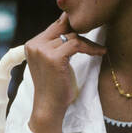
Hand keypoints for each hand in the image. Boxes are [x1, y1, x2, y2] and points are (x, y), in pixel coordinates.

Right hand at [25, 14, 104, 132]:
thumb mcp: (52, 61)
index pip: (55, 26)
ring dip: (88, 42)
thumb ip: (56, 45)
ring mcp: (43, 51)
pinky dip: (91, 48)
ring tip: (98, 50)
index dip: (72, 26)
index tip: (88, 30)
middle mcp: (35, 45)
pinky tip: (100, 52)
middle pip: (62, 26)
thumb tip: (72, 25)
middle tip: (95, 35)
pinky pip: (77, 44)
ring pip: (71, 35)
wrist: (49, 107)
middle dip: (80, 29)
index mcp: (32, 45)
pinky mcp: (54, 58)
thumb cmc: (54, 87)